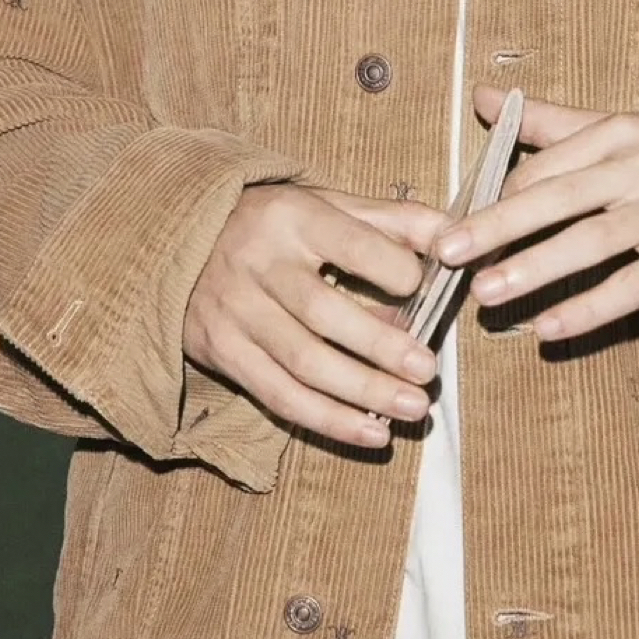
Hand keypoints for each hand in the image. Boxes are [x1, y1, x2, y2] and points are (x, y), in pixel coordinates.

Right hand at [185, 183, 446, 449]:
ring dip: (362, 393)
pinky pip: (278, 396)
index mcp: (292, 217)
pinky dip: (328, 420)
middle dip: (381, 346)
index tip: (425, 286)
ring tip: (412, 408)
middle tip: (427, 370)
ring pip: (303, 363)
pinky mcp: (222, 352)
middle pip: (324, 313)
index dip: (392, 267)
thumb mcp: (327, 205)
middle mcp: (259, 263)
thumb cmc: (277, 224)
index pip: (350, 243)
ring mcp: (236, 311)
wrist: (183, 240)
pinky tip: (371, 433)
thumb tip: (455, 237)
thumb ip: (392, 221)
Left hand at [437, 87, 638, 341]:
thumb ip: (552, 121)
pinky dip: (589, 308)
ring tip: (487, 295)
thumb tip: (481, 97)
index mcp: (618, 132)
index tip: (458, 225)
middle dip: (496, 226)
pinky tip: (549, 328)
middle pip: (555, 198)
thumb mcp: (624, 128)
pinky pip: (632, 286)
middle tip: (447, 254)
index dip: (497, 197)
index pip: (544, 165)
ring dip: (534, 269)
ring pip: (588, 243)